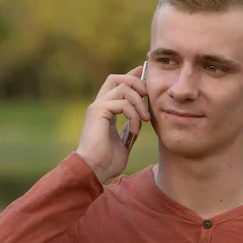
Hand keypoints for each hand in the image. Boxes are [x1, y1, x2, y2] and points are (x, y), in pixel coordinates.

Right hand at [76, 66, 149, 182]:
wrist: (94, 170)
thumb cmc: (106, 162)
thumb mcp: (124, 143)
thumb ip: (129, 129)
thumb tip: (138, 121)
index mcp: (104, 111)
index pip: (115, 85)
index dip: (130, 76)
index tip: (143, 72)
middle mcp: (98, 106)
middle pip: (116, 78)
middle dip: (136, 82)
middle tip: (148, 96)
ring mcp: (97, 107)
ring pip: (122, 88)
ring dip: (139, 102)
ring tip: (145, 120)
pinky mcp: (98, 111)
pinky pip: (122, 103)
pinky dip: (133, 115)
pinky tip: (136, 130)